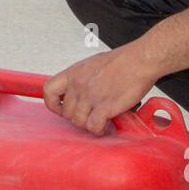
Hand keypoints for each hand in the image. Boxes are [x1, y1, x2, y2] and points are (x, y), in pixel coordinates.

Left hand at [43, 37, 161, 135]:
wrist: (139, 60)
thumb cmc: (122, 60)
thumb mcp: (92, 64)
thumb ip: (81, 79)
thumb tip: (78, 91)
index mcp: (73, 73)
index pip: (49, 91)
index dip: (53, 104)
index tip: (62, 108)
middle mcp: (78, 85)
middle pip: (66, 113)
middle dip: (77, 117)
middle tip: (90, 115)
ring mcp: (90, 96)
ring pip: (79, 122)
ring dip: (89, 124)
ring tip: (100, 120)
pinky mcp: (104, 107)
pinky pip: (93, 126)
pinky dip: (99, 129)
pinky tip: (106, 125)